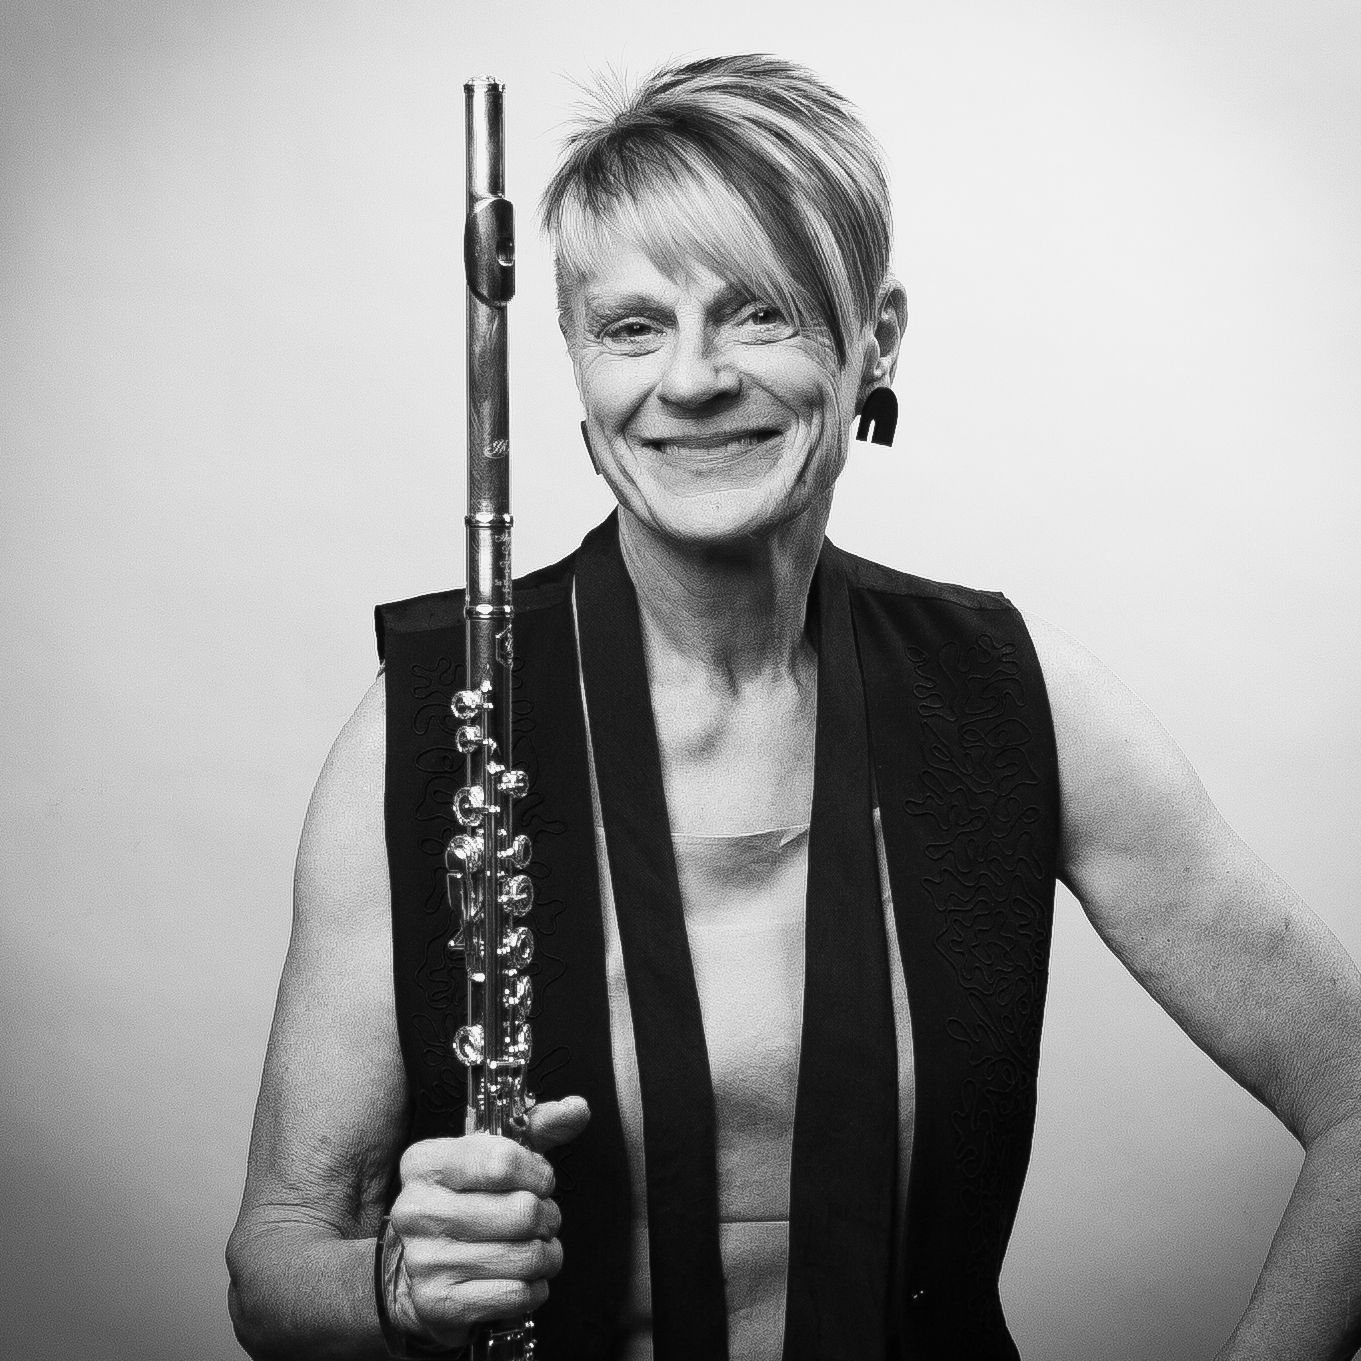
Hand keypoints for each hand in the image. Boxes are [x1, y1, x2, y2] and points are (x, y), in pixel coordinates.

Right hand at [379, 1096, 590, 1349]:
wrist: (414, 1269)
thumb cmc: (465, 1202)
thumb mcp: (493, 1154)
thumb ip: (537, 1127)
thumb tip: (578, 1109)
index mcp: (425, 1163)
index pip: (502, 1161)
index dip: (537, 1172)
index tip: (540, 1180)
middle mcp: (416, 1210)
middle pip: (521, 1211)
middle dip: (547, 1216)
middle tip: (542, 1218)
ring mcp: (425, 1260)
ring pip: (525, 1256)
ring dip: (546, 1253)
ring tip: (537, 1247)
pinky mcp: (440, 1303)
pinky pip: (517, 1294)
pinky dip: (535, 1287)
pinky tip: (523, 1276)